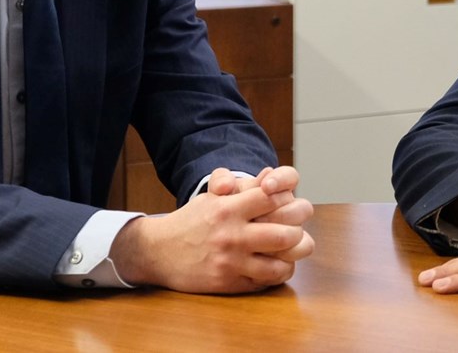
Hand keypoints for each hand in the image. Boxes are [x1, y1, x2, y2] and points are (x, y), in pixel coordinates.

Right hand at [113, 167, 314, 292]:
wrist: (159, 252)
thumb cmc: (190, 221)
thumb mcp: (210, 197)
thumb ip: (239, 186)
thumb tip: (268, 175)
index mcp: (227, 209)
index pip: (272, 199)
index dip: (287, 198)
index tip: (290, 201)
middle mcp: (231, 235)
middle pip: (285, 234)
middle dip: (298, 230)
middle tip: (298, 228)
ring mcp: (231, 262)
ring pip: (281, 263)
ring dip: (292, 257)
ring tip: (292, 250)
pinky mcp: (229, 283)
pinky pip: (266, 281)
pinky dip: (277, 273)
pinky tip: (276, 265)